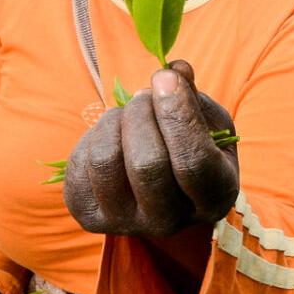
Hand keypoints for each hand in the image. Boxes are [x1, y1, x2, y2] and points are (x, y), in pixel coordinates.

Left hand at [64, 60, 239, 237]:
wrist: (159, 185)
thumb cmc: (191, 145)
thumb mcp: (207, 120)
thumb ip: (193, 95)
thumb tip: (175, 70)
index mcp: (213, 198)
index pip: (193, 162)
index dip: (177, 115)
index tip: (165, 78)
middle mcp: (170, 222)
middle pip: (147, 164)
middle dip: (141, 114)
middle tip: (145, 95)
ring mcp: (125, 223)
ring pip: (106, 161)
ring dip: (115, 120)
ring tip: (128, 113)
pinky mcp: (88, 216)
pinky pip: (80, 164)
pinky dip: (94, 135)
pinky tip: (113, 136)